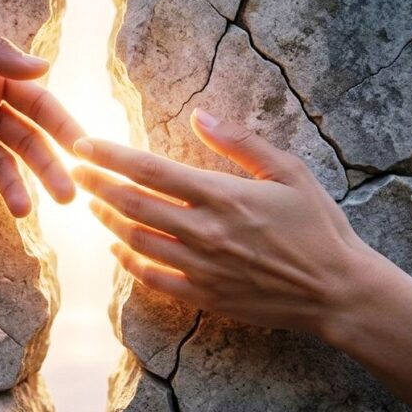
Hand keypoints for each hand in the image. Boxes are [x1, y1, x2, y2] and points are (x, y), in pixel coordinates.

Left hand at [72, 108, 385, 336]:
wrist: (337, 291)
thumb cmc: (318, 227)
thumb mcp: (289, 172)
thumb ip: (240, 142)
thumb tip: (199, 115)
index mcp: (222, 196)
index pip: (149, 170)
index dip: (109, 156)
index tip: (84, 145)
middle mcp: (204, 232)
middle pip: (132, 203)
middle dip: (96, 184)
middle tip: (74, 170)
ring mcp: (201, 267)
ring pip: (136, 239)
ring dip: (107, 219)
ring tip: (91, 204)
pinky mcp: (204, 296)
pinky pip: (152, 278)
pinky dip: (128, 261)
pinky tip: (117, 248)